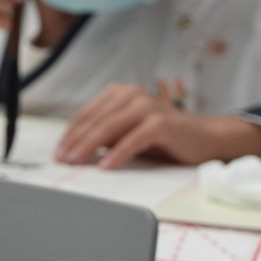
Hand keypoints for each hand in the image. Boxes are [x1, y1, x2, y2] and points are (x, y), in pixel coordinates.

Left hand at [55, 82, 260, 168]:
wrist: (203, 139)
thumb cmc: (161, 138)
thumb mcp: (125, 135)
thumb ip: (103, 137)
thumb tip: (72, 152)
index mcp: (118, 94)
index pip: (86, 115)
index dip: (69, 135)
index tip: (57, 153)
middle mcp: (131, 95)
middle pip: (94, 121)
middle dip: (74, 142)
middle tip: (62, 161)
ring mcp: (147, 106)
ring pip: (109, 128)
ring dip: (89, 147)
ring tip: (76, 163)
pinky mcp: (161, 123)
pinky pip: (133, 139)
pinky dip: (118, 154)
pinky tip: (105, 167)